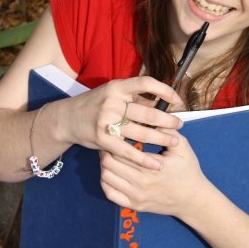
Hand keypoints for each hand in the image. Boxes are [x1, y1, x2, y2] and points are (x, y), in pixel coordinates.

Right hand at [63, 76, 183, 170]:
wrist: (68, 119)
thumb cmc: (97, 104)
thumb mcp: (114, 94)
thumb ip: (136, 98)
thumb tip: (163, 102)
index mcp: (117, 86)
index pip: (146, 83)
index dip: (164, 90)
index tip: (177, 100)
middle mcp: (112, 102)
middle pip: (148, 112)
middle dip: (168, 120)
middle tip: (180, 124)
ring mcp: (106, 121)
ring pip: (141, 132)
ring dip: (162, 138)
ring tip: (174, 141)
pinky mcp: (102, 140)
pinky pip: (128, 151)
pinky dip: (144, 159)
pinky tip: (157, 164)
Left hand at [99, 130, 207, 216]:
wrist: (193, 200)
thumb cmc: (188, 170)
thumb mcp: (182, 147)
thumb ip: (166, 131)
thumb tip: (152, 115)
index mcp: (152, 168)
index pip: (122, 151)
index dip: (115, 139)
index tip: (116, 130)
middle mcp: (141, 185)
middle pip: (110, 164)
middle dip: (107, 150)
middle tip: (109, 140)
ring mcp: (136, 197)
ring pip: (106, 178)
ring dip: (105, 164)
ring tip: (110, 154)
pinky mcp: (134, 206)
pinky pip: (110, 194)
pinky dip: (106, 182)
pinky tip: (111, 171)